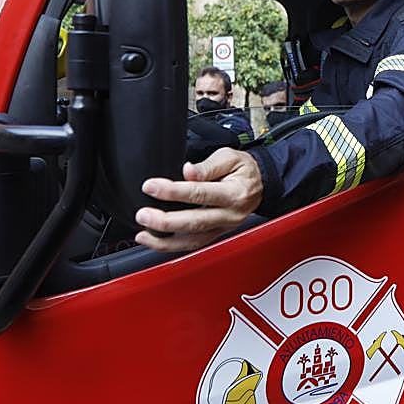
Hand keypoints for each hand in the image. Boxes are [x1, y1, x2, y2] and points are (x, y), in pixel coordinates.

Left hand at [135, 148, 263, 252]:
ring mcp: (223, 229)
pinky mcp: (217, 235)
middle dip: (165, 222)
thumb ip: (208, 166)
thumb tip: (188, 172)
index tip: (151, 187)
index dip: (173, 191)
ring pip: (193, 241)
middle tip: (143, 215)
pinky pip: (194, 244)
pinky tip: (155, 242)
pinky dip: (172, 246)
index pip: (200, 193)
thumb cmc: (244, 169)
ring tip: (143, 235)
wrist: (261, 184)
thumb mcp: (230, 157)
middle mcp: (230, 215)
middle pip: (195, 222)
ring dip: (165, 241)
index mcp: (234, 193)